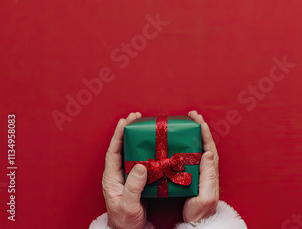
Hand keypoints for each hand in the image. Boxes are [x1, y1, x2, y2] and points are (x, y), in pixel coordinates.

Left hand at [102, 112, 147, 228]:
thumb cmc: (125, 222)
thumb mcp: (129, 205)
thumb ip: (133, 187)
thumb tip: (140, 166)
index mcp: (112, 178)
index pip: (113, 151)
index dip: (118, 135)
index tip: (125, 121)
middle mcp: (118, 175)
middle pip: (121, 148)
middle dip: (128, 131)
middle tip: (137, 118)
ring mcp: (127, 178)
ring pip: (130, 154)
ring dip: (137, 140)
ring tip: (145, 127)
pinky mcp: (136, 182)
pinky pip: (140, 162)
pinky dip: (146, 151)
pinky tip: (154, 147)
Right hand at [183, 110, 219, 222]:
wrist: (197, 224)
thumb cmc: (201, 212)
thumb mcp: (206, 196)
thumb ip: (208, 176)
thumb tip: (209, 153)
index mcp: (210, 170)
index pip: (208, 145)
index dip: (204, 131)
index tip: (197, 119)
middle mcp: (207, 168)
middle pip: (203, 142)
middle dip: (199, 127)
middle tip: (191, 114)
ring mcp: (199, 171)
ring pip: (197, 147)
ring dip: (193, 134)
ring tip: (186, 122)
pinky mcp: (191, 176)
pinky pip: (190, 155)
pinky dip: (186, 145)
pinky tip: (178, 141)